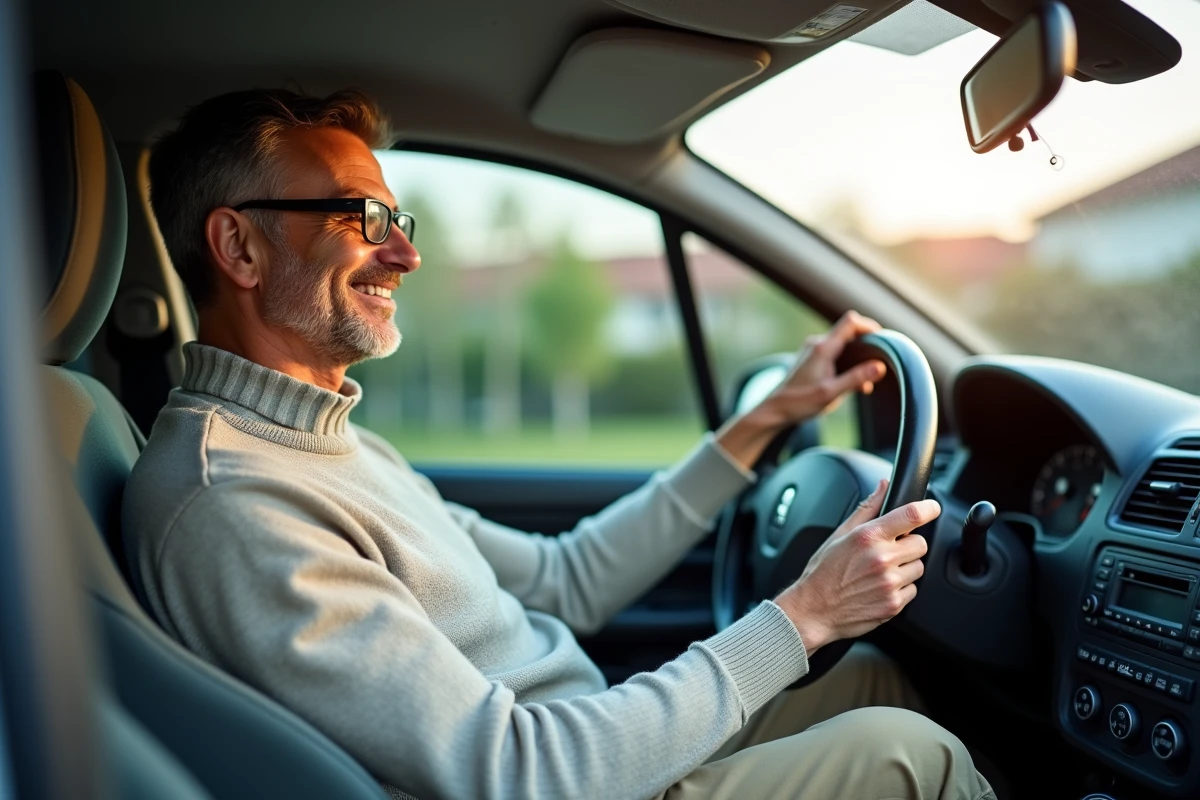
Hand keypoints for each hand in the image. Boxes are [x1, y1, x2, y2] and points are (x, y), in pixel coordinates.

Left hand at [761, 310, 885, 425]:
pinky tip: (853, 385)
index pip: (850, 322)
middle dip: (866, 347)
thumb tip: (880, 367)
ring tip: (866, 383)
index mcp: (823, 348)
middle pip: (849, 332)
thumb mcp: (831, 393)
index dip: (870, 326)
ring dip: (857, 359)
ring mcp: (814, 350)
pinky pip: (836, 353)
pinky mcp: (813, 359)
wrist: (776, 409)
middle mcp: (817, 344)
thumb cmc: (800, 402)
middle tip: (879, 365)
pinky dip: (848, 364)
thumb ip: (856, 379)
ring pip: (843, 345)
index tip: (883, 341)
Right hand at [773, 479, 938, 653]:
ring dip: (905, 568)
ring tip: (880, 572)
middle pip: (920, 544)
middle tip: (888, 552)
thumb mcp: (840, 534)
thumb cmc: (824, 572)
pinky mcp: (894, 604)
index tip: (932, 509)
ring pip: (919, 568)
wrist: (814, 610)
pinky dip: (901, 589)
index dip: (928, 509)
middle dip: (908, 545)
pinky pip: (913, 590)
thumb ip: (867, 508)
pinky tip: (880, 588)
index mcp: (868, 537)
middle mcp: (881, 559)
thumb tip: (883, 486)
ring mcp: (889, 584)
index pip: (911, 515)